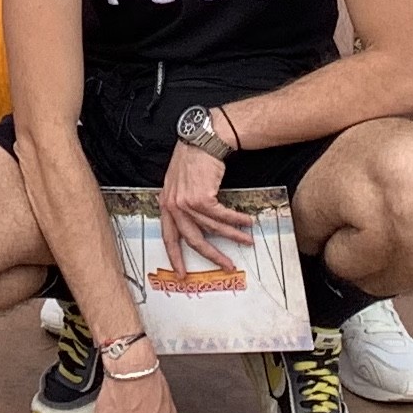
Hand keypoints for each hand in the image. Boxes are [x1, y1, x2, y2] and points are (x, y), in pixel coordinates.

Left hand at [155, 139, 257, 270]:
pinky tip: (247, 223)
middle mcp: (173, 205)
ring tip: (247, 242)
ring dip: (233, 236)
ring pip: (212, 229)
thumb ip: (181, 204)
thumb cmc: (192, 160)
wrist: (201, 140)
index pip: (168, 236)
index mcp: (165, 204)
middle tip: (225, 266)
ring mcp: (186, 202)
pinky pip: (222, 215)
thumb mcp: (177, 184)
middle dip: (211, 255)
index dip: (175, 256)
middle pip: (192, 239)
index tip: (182, 272)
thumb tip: (195, 226)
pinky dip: (236, 221)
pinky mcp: (202, 197)